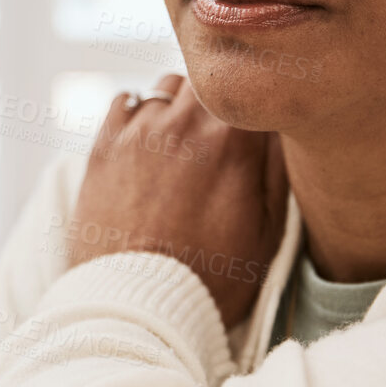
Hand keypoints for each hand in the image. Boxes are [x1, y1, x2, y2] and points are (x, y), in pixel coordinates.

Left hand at [70, 74, 287, 327]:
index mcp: (234, 138)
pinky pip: (126, 101)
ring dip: (180, 105)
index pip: (255, 86)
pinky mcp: (105, 144)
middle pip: (211, 80)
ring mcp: (141, 129)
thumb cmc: (211, 277)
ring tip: (184, 142)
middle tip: (222, 134)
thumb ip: (279, 169)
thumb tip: (280, 127)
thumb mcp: (269, 232)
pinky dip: (139, 113)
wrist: (138, 306)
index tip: (261, 120)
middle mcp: (186, 121)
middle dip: (219, 101)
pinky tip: (148, 143)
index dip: (260, 102)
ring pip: (169, 87)